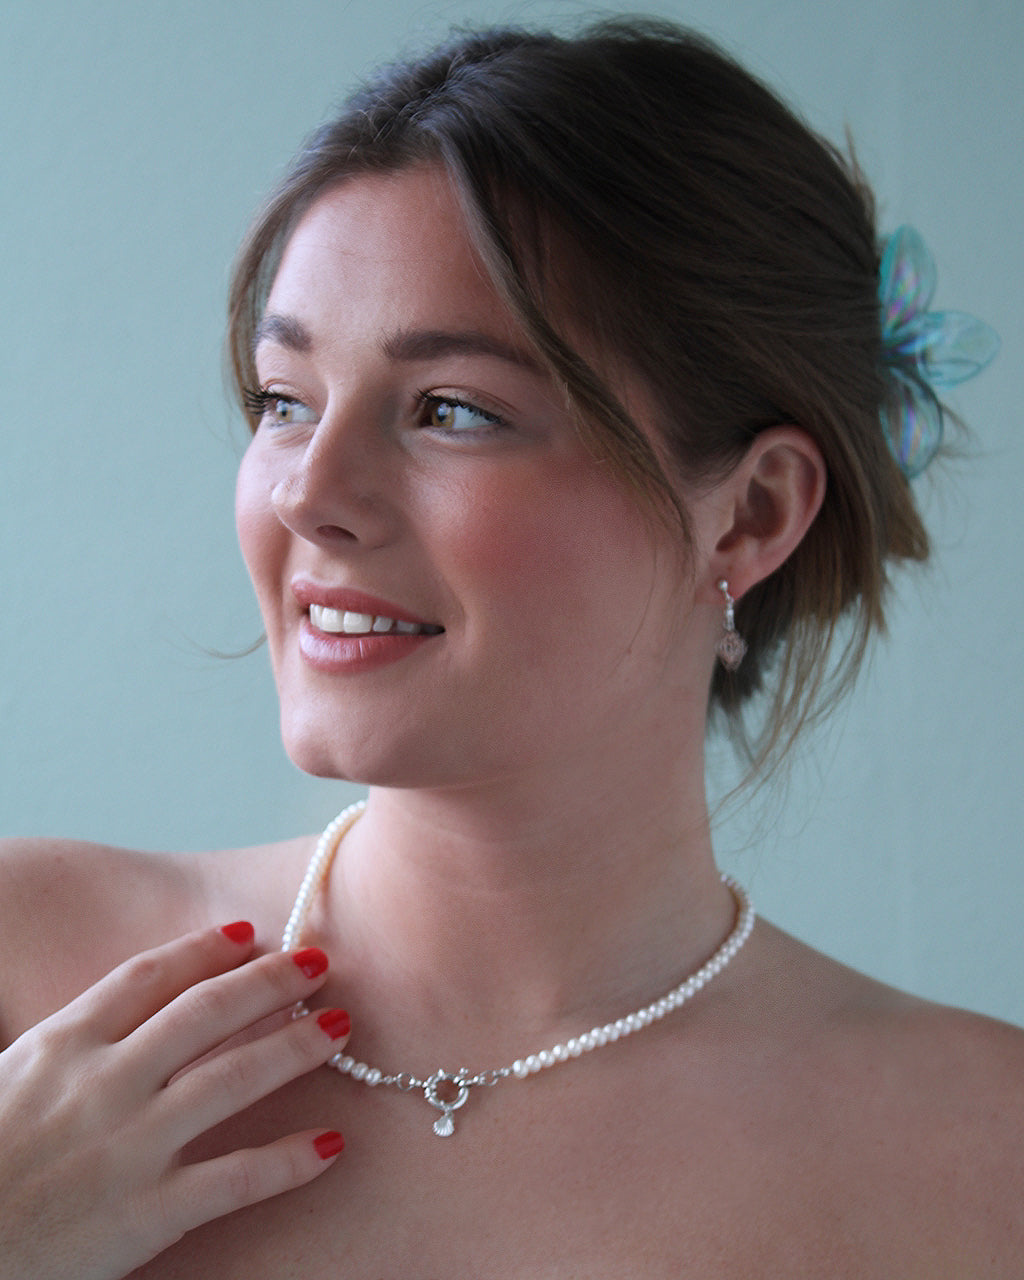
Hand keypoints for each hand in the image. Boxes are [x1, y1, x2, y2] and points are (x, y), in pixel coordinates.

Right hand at [0, 923, 349, 1279]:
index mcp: (62, 1045)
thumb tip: (130, 1017)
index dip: (204, 949)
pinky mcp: (148, 1214)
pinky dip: (289, 1160)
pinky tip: (331, 1145)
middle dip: (269, 981)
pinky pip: (236, 1178)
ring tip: (340, 1027)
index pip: (148, 977)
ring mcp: (130, 1146)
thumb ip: (70, 1044)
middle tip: (319, 961)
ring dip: (295, 1047)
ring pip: (233, 1078)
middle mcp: (104, 1083)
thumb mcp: (8, 1079)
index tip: (247, 932)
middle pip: (205, 1012)